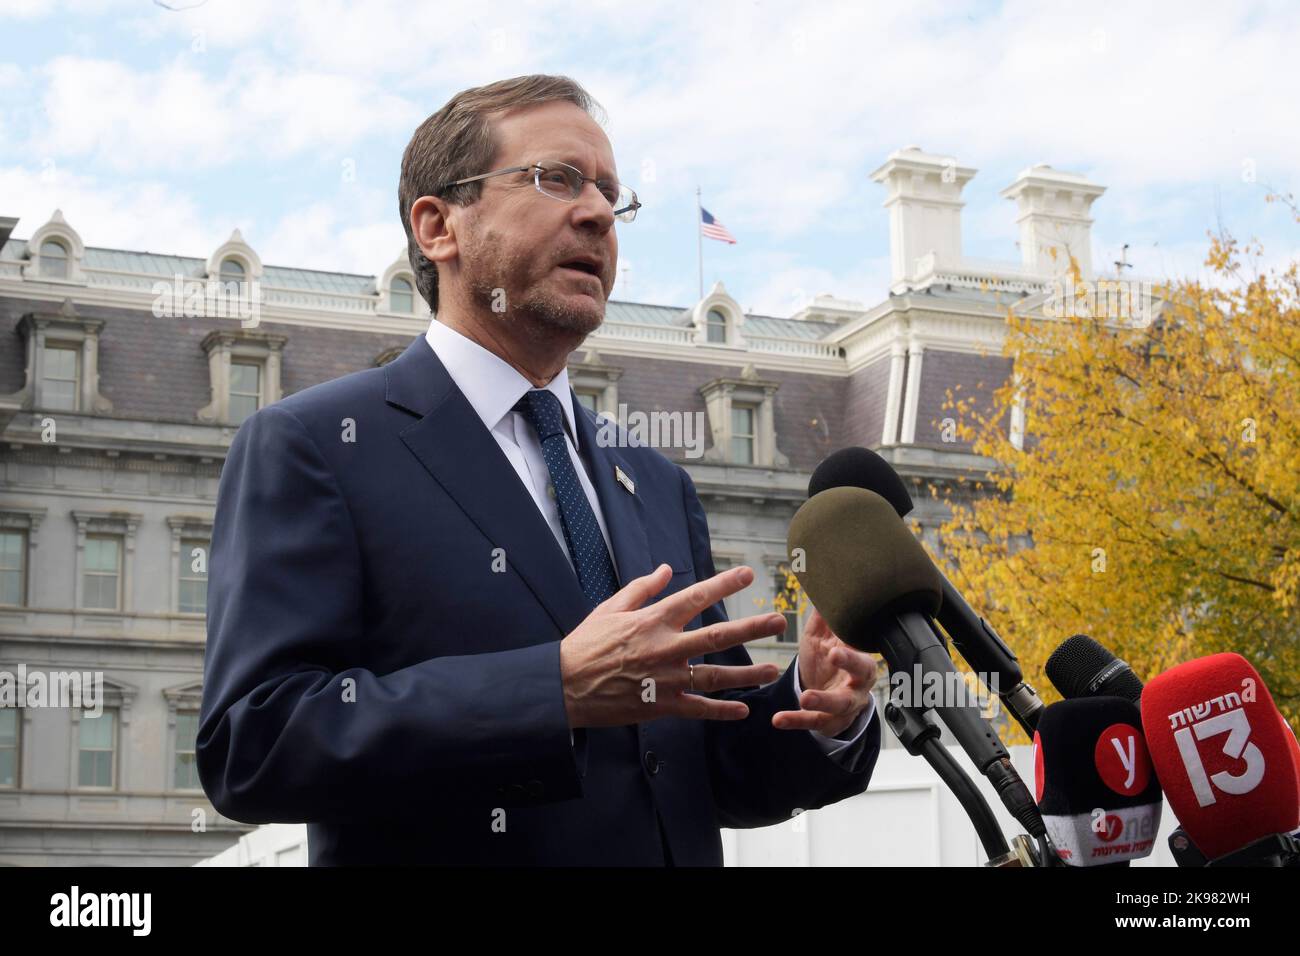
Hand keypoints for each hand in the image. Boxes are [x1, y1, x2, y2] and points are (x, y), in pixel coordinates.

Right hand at [560, 564, 785, 728]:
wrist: (565, 686)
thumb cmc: (586, 644)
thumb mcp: (610, 608)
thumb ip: (642, 589)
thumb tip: (665, 569)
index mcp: (653, 620)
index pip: (695, 596)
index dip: (723, 584)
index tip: (747, 574)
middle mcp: (665, 647)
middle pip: (717, 635)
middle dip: (751, 627)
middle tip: (778, 620)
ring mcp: (666, 679)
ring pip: (716, 674)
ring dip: (747, 672)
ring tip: (772, 668)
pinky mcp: (661, 705)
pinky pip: (698, 708)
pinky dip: (721, 710)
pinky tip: (742, 709)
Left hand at [773, 606, 877, 737]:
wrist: (826, 693)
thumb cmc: (827, 659)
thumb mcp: (823, 637)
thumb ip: (822, 616)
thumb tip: (819, 581)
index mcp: (859, 658)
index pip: (862, 651)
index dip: (852, 652)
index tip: (837, 646)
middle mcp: (858, 683)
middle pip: (862, 676)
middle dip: (849, 666)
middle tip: (834, 656)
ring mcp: (845, 705)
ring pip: (839, 705)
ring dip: (822, 701)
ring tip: (803, 698)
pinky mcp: (828, 722)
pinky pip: (813, 722)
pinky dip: (795, 721)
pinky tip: (778, 719)